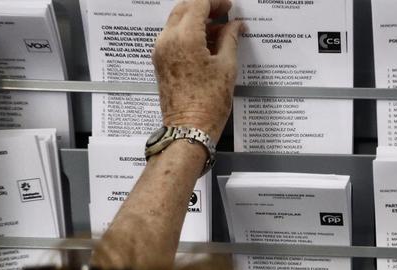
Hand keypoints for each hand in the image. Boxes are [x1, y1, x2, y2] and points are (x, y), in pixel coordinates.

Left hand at [152, 0, 242, 142]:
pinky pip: (173, 36)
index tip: (229, 6)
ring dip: (197, 19)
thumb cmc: (208, 104)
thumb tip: (235, 26)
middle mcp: (168, 40)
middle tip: (224, 13)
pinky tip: (207, 42)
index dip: (216, 2)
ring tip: (219, 30)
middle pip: (184, 8)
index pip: (198, 4)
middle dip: (205, 7)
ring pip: (177, 21)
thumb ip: (230, 39)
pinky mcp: (160, 61)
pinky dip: (189, 32)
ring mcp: (161, 51)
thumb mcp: (227, 67)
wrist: (189, 129)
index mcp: (185, 38)